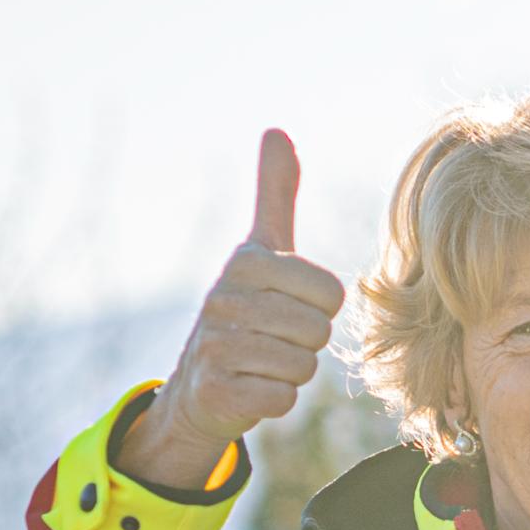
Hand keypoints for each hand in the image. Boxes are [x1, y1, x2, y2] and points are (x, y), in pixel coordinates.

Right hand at [120, 129, 345, 492]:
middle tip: (274, 337)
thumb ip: (275, 194)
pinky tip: (250, 387)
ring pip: (303, 365)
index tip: (288, 304)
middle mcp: (224, 299)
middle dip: (306, 341)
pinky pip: (283, 398)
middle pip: (318, 329)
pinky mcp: (218, 392)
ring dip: (291, 371)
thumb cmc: (246, 308)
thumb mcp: (262, 248)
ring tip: (262, 361)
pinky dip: (275, 399)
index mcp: (246, 262)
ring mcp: (216, 346)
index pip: (330, 291)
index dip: (319, 306)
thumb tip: (276, 130)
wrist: (199, 384)